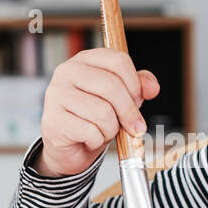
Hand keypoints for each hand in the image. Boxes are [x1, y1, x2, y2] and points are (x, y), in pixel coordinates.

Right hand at [34, 48, 159, 176]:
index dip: (135, 84)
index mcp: (85, 60)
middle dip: (129, 111)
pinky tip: (90, 139)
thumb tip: (153, 87)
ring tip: (105, 132)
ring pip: (102, 112)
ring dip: (111, 129)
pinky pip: (90, 132)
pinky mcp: (54, 120)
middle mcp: (67, 71)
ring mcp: (56, 95)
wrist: (69, 147)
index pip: (118, 60)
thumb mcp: (120, 99)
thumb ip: (137, 87)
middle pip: (112, 86)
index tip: (138, 101)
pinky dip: (97, 141)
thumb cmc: (95, 118)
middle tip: (135, 127)